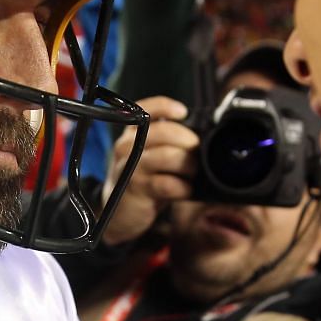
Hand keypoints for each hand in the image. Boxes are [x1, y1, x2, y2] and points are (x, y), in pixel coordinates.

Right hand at [100, 95, 198, 247]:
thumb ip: (166, 142)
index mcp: (131, 133)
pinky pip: (167, 184)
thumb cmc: (142, 181)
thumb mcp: (148, 156)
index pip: (145, 109)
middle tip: (197, 155)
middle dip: (189, 142)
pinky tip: (185, 190)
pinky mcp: (137, 189)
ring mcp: (131, 167)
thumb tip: (200, 135)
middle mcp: (127, 146)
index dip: (165, 106)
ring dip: (189, 166)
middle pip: (165, 132)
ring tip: (192, 174)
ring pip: (168, 156)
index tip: (183, 112)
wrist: (120, 213)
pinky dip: (183, 187)